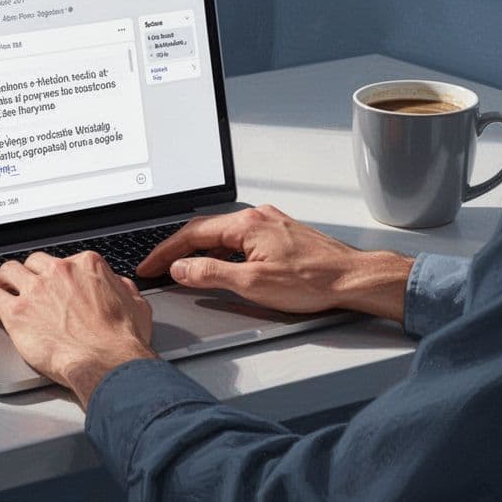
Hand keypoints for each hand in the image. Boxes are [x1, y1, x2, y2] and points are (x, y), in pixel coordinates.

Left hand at [0, 251, 156, 407]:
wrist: (107, 362)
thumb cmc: (122, 339)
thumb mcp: (135, 304)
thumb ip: (122, 288)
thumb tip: (118, 284)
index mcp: (86, 265)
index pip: (65, 261)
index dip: (58, 274)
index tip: (55, 282)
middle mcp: (59, 272)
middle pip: (35, 263)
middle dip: (31, 273)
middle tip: (27, 284)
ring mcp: (36, 290)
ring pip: (9, 272)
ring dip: (5, 279)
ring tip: (3, 287)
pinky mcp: (18, 312)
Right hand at [135, 205, 414, 321]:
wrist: (352, 278)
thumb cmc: (312, 280)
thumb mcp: (252, 283)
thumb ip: (211, 274)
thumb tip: (181, 268)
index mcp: (245, 224)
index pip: (192, 234)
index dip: (165, 252)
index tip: (150, 265)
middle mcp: (256, 217)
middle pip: (205, 230)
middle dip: (177, 249)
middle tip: (158, 267)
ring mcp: (269, 223)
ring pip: (222, 233)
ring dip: (199, 249)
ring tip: (182, 267)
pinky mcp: (280, 233)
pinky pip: (239, 238)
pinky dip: (220, 250)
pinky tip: (220, 263)